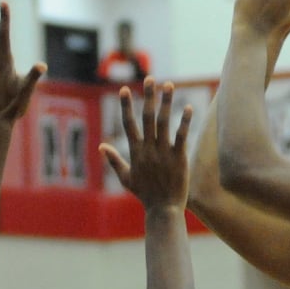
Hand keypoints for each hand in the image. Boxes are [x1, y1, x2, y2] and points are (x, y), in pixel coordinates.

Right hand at [100, 80, 191, 211]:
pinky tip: (188, 107)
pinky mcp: (178, 158)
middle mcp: (148, 149)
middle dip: (148, 97)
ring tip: (169, 85)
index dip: (126, 106)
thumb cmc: (145, 195)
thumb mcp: (126, 178)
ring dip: (166, 103)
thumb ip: (114, 161)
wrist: (163, 210)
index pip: (128, 124)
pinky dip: (184, 122)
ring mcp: (163, 153)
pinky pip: (181, 136)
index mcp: (135, 152)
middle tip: (150, 78)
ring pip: (163, 123)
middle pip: (147, 117)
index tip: (125, 89)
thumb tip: (102, 146)